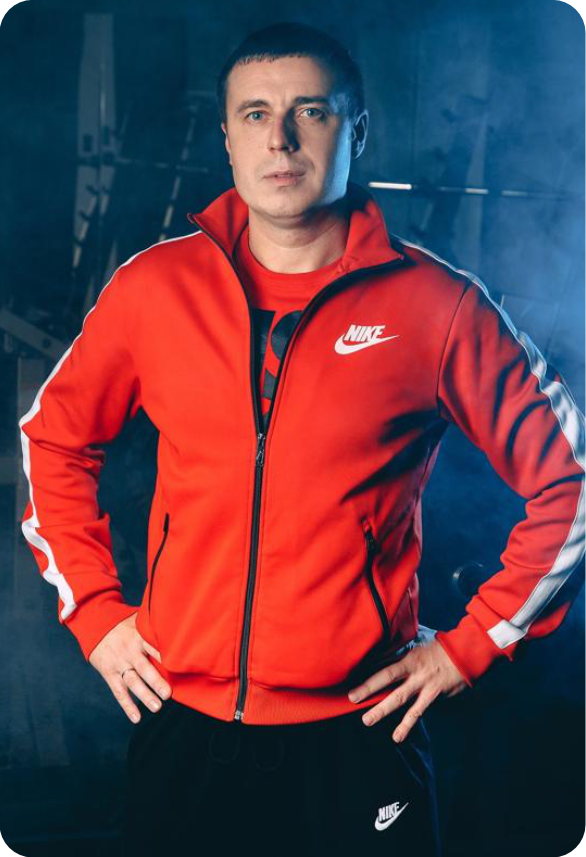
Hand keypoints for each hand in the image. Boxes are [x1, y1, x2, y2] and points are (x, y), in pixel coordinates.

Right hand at [88, 612, 171, 723]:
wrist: (95, 625)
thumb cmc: (123, 624)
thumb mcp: (138, 620)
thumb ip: (154, 626)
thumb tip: (177, 624)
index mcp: (139, 637)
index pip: (155, 648)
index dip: (166, 658)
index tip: (179, 668)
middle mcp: (129, 652)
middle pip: (144, 668)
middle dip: (156, 682)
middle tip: (168, 694)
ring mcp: (119, 664)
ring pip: (132, 682)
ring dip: (144, 696)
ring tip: (157, 707)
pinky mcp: (109, 673)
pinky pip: (118, 691)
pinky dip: (127, 705)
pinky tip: (137, 717)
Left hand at [347, 637, 468, 741]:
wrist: (466, 655)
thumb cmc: (440, 651)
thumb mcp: (419, 649)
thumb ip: (403, 658)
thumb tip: (383, 663)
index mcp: (409, 656)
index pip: (385, 663)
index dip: (369, 670)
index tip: (353, 677)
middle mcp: (414, 670)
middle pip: (387, 679)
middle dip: (369, 689)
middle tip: (352, 698)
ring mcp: (424, 684)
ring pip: (401, 699)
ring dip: (383, 710)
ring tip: (367, 720)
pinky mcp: (434, 695)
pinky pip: (418, 711)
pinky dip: (407, 724)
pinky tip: (397, 737)